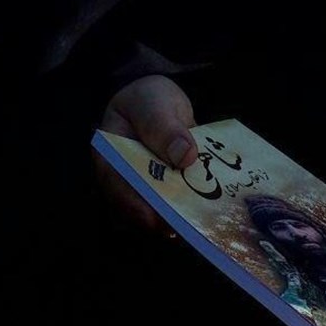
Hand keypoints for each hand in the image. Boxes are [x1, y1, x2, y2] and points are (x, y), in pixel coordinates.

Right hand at [92, 75, 197, 231]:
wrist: (159, 103)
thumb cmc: (148, 100)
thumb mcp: (153, 103)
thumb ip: (164, 126)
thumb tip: (184, 155)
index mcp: (109, 158)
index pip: (117, 187)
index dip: (136, 207)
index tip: (161, 220)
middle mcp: (124, 182)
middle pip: (141, 209)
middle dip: (168, 218)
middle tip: (194, 225)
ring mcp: (146, 191)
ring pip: (162, 213)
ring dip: (186, 216)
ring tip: (210, 218)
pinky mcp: (168, 194)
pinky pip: (181, 205)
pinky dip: (197, 206)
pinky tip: (216, 206)